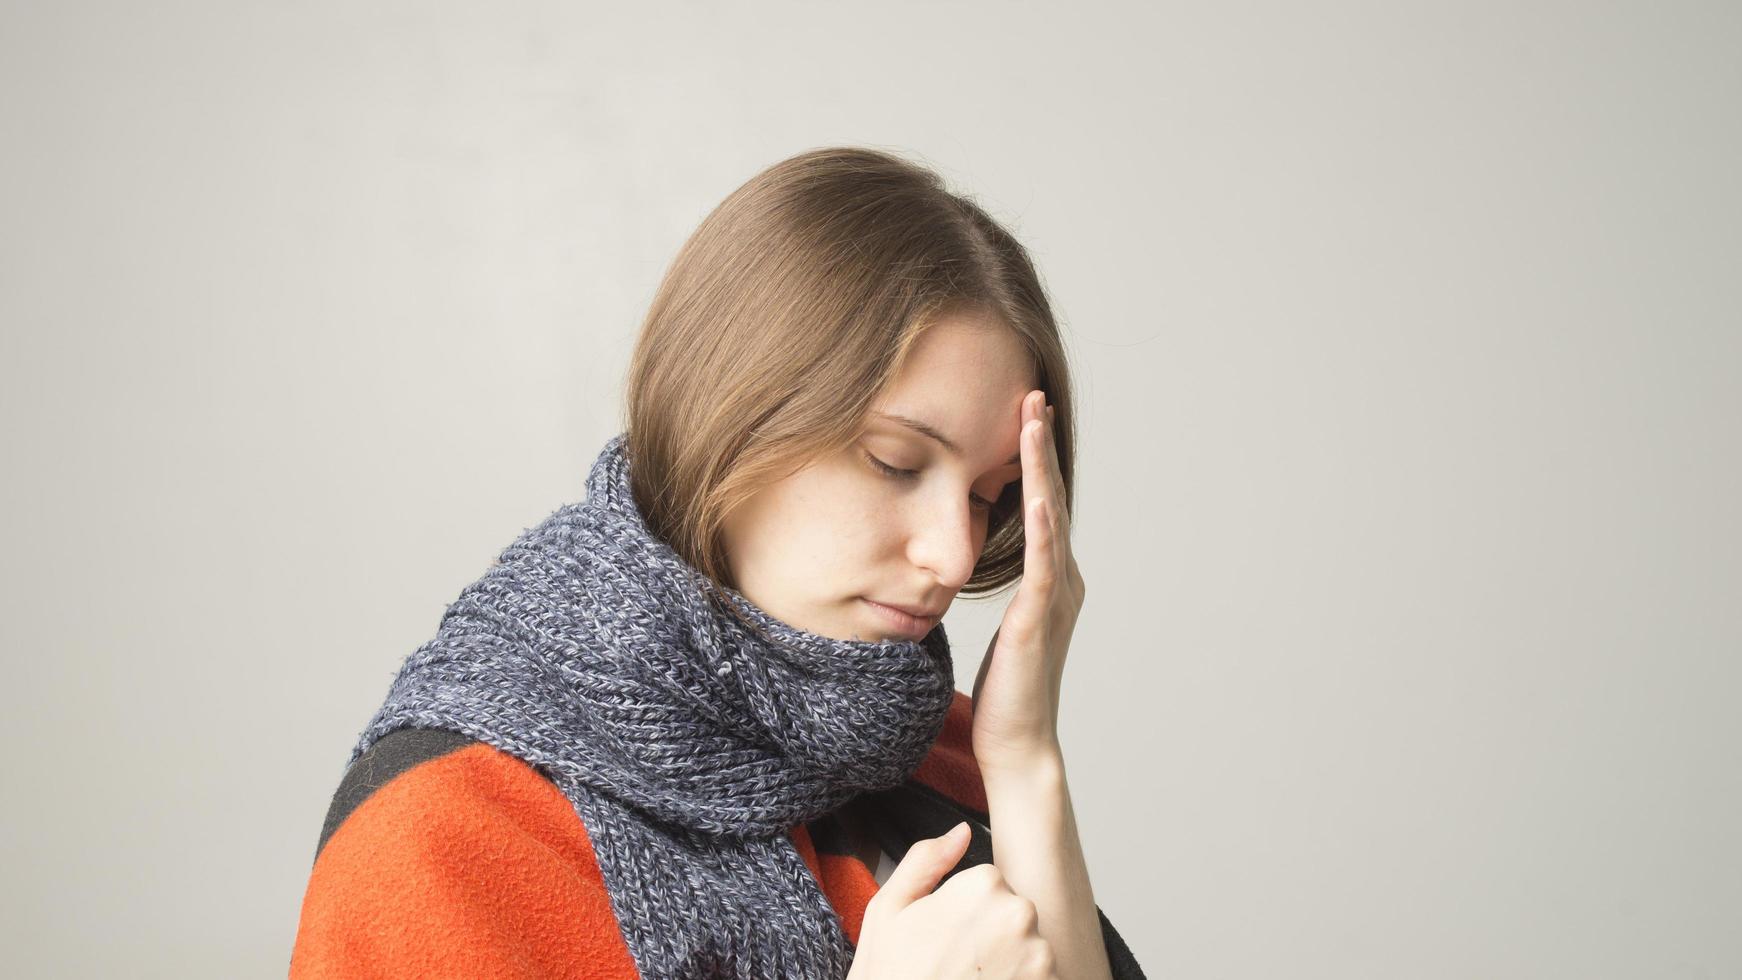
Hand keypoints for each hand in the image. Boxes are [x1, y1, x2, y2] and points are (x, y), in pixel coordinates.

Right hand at [846, 822, 1059, 979]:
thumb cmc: (890, 977)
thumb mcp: (888, 910)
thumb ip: (925, 861)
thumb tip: (961, 832)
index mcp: (982, 885)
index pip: (989, 884)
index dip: (963, 913)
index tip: (945, 937)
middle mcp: (1020, 914)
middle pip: (1012, 914)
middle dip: (989, 936)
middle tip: (955, 963)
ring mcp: (1039, 956)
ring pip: (1028, 948)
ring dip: (1008, 964)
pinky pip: (1042, 979)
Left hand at [970, 389, 1084, 776]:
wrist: (1018, 744)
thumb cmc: (1005, 690)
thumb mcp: (1002, 625)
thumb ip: (1002, 588)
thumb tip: (976, 558)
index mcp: (1053, 579)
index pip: (1040, 504)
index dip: (1031, 457)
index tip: (1021, 412)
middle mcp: (1063, 579)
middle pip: (1050, 497)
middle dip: (1039, 445)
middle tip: (1032, 394)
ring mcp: (1056, 598)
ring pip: (1050, 517)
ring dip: (1040, 466)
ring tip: (1032, 420)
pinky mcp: (1040, 620)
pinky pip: (1043, 563)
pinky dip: (1039, 524)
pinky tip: (1033, 492)